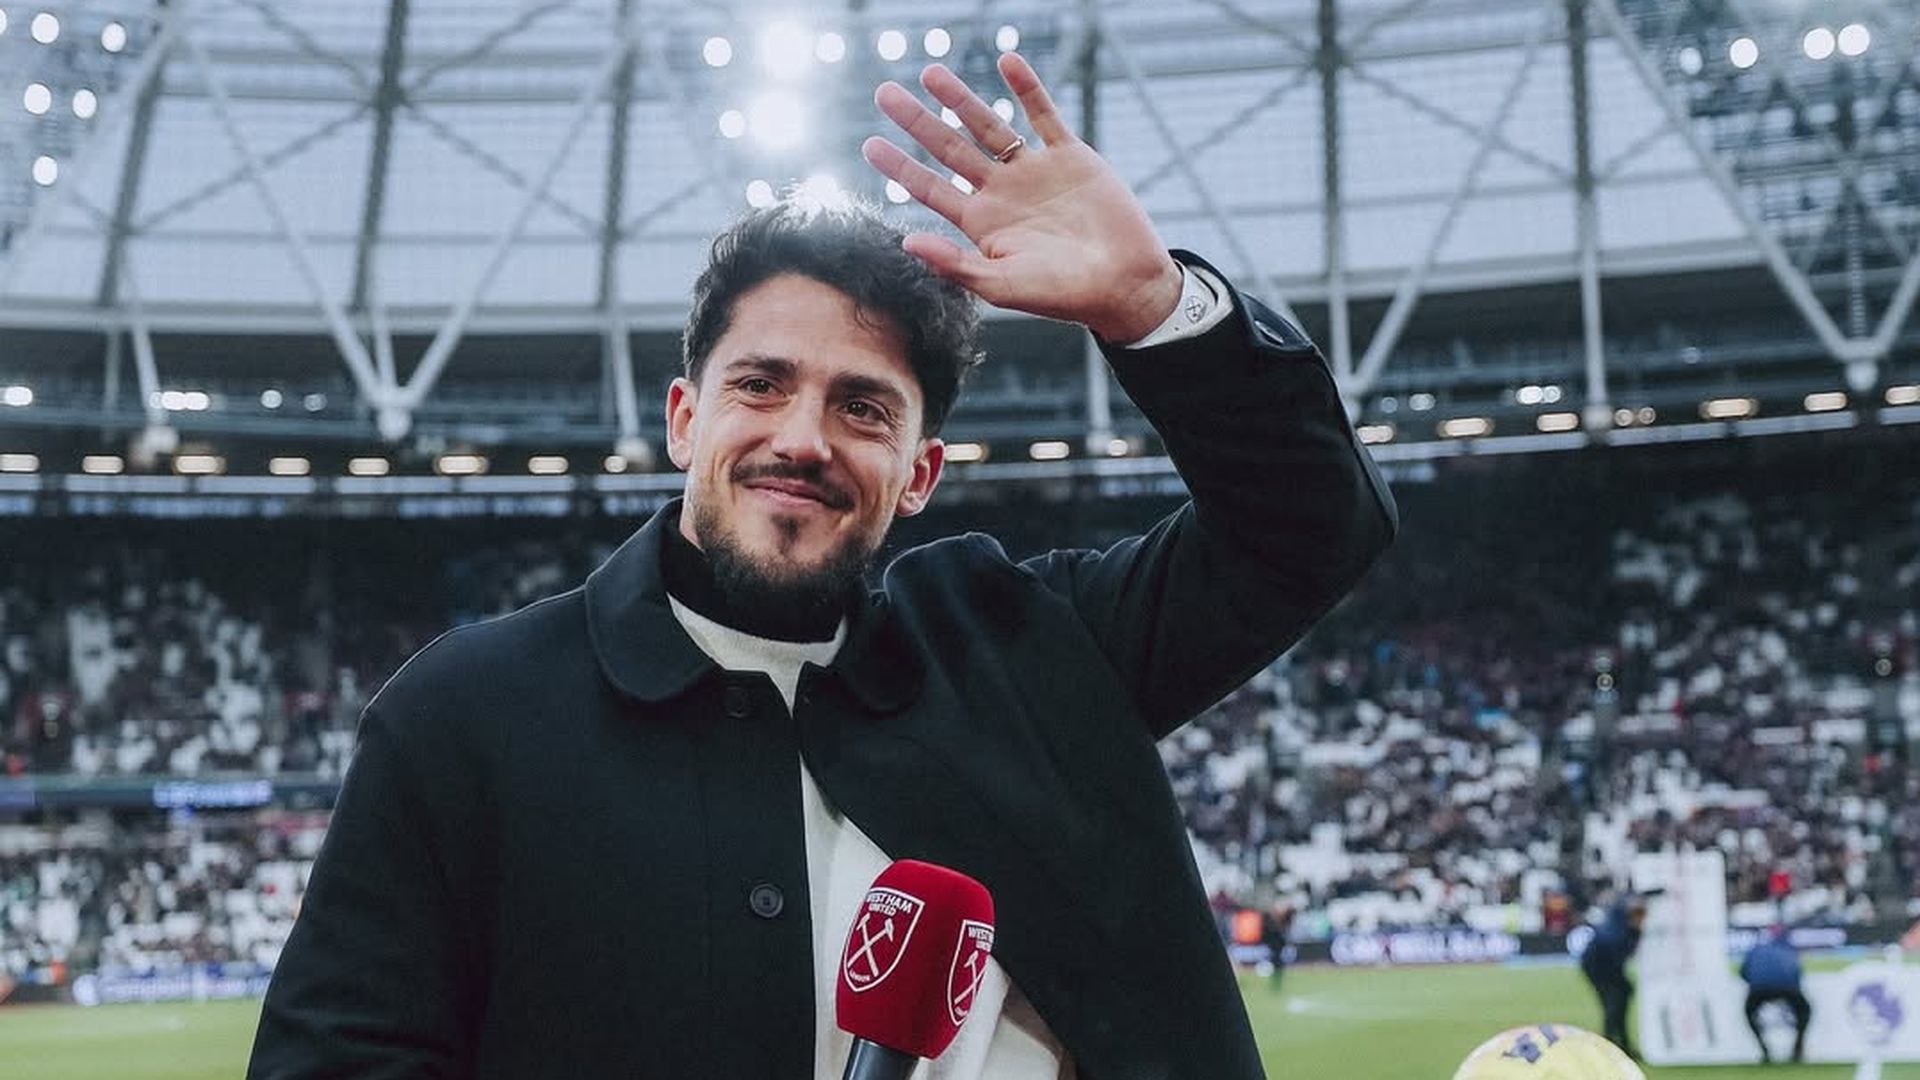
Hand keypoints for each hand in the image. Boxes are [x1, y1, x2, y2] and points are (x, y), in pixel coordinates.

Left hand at [863, 53, 1182, 343]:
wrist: (1123, 283)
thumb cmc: (1062, 295)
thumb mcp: (1001, 286)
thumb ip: (954, 264)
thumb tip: (905, 242)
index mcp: (981, 223)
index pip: (930, 188)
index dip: (899, 166)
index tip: (869, 144)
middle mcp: (1001, 193)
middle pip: (949, 149)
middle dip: (917, 121)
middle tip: (884, 93)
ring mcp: (1034, 172)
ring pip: (989, 126)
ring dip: (960, 99)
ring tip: (931, 73)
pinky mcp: (1070, 156)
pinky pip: (1044, 115)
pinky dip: (1027, 88)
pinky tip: (1007, 61)